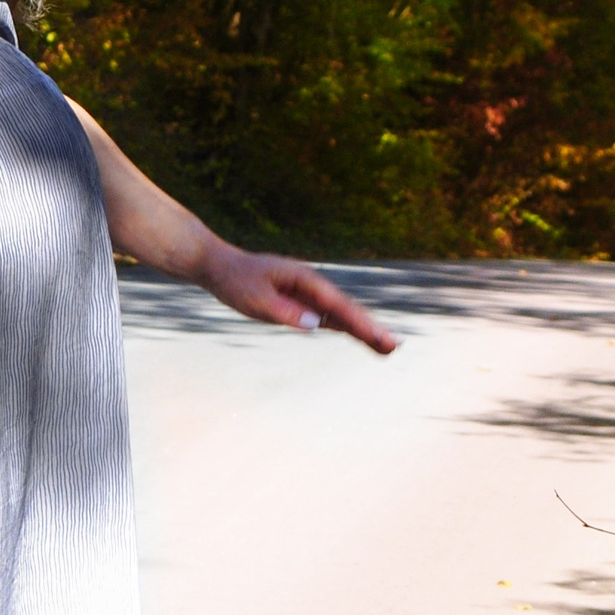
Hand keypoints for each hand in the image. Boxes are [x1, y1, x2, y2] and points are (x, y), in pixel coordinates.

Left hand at [196, 241, 397, 353]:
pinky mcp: (300, 303)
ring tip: (388, 347)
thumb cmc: (236, 281)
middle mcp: (311, 285)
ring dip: (363, 330)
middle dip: (370, 328)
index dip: (360, 323)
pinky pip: (328, 317)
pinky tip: (363, 337)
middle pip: (346, 310)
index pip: (337, 305)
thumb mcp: (256, 299)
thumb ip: (285, 311)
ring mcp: (307, 294)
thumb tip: (317, 323)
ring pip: (341, 315)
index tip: (378, 337)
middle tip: (395, 346)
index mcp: (304, 279)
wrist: (219, 266)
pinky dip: (346, 327)